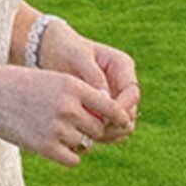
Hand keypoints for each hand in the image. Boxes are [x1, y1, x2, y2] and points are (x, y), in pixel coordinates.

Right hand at [0, 66, 132, 167]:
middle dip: (92, 131)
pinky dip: (69, 156)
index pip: (110, 106)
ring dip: (78, 142)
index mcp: (72, 85)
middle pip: (99, 128)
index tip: (122, 123)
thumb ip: (77, 96)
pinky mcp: (45, 147)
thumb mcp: (50, 80)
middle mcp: (68, 106)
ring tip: (56, 132)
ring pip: (86, 144)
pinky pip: (73, 159)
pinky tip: (54, 146)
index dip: (119, 117)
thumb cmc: (17, 84)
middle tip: (77, 128)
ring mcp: (56, 128)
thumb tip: (104, 119)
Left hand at [38, 20, 138, 144]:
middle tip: (96, 132)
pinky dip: (101, 133)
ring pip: (121, 122)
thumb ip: (93, 75)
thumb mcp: (78, 56)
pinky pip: (109, 125)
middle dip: (116, 124)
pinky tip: (85, 137)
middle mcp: (123, 82)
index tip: (105, 119)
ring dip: (109, 132)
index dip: (121, 108)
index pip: (132, 93)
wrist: (54, 51)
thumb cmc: (66, 49)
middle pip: (130, 111)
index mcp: (122, 66)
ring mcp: (115, 96)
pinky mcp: (105, 107)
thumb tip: (105, 97)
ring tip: (89, 136)